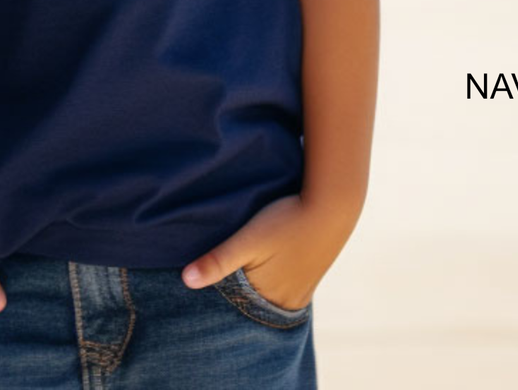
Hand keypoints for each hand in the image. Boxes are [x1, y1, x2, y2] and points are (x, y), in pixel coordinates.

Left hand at [179, 193, 352, 311]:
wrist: (331, 207)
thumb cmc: (287, 221)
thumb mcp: (248, 239)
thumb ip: (219, 260)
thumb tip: (185, 281)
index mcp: (268, 299)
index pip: (233, 311)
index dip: (215, 302)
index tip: (196, 294)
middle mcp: (284, 303)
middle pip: (248, 307)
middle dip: (231, 299)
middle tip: (209, 286)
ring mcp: (299, 293)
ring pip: (263, 300)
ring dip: (248, 292)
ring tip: (231, 278)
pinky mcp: (307, 280)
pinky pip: (280, 291)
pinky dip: (265, 287)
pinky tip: (258, 273)